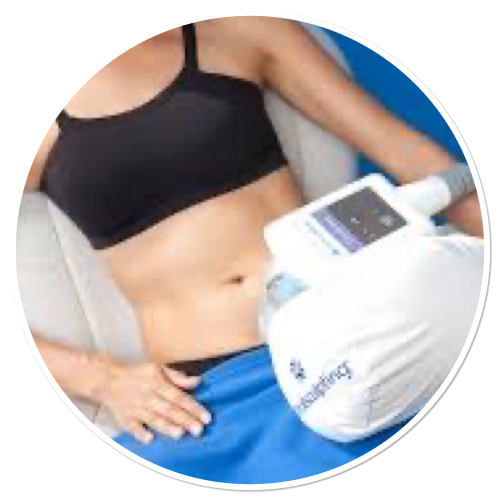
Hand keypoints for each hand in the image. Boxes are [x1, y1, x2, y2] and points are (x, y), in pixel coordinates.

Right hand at [94, 361, 211, 443]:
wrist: (108, 380)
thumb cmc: (138, 375)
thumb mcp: (158, 369)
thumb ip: (178, 377)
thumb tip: (198, 382)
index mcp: (157, 382)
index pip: (179, 397)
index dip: (193, 407)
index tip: (206, 417)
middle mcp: (148, 396)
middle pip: (169, 409)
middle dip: (185, 420)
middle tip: (199, 430)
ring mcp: (135, 408)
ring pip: (153, 419)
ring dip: (167, 427)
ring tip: (180, 434)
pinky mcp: (125, 419)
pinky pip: (133, 427)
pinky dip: (140, 433)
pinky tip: (150, 439)